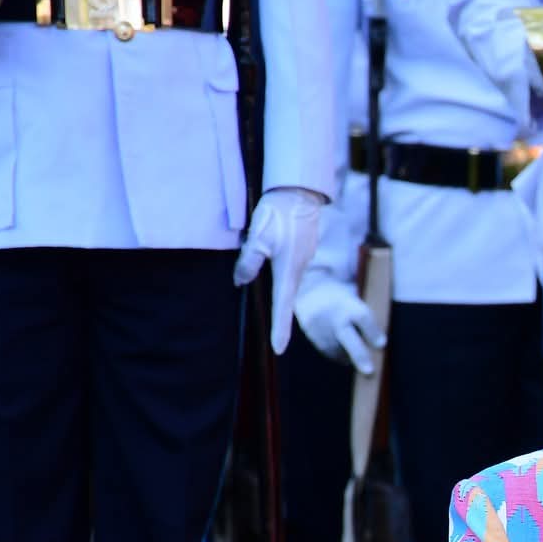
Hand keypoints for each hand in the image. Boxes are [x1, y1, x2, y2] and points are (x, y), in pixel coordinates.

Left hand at [233, 187, 325, 356]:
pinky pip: (288, 266)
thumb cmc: (279, 214)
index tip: (279, 349)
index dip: (280, 330)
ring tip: (268, 288)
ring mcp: (302, 259)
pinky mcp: (301, 250)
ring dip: (277, 286)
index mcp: (288, 271)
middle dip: (279, 314)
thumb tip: (240, 281)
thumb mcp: (258, 238)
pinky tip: (272, 258)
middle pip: (286, 297)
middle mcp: (298, 269)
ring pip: (286, 280)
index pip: (284, 307)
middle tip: (275, 334)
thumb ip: (249, 261)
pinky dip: (280, 270)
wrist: (299, 191)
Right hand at [295, 279, 387, 374]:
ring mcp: (319, 324)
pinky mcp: (310, 331)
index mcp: (349, 303)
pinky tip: (344, 354)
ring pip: (336, 348)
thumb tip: (382, 343)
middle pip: (347, 336)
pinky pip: (326, 350)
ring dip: (348, 357)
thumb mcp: (359, 299)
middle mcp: (333, 314)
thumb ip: (368, 318)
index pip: (362, 317)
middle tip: (369, 371)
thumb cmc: (345, 298)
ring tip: (359, 359)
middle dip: (359, 355)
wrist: (312, 289)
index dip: (372, 331)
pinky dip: (337, 354)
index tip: (382, 344)